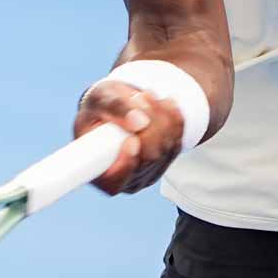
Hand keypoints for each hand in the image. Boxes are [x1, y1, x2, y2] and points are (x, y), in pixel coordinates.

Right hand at [73, 79, 186, 194]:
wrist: (116, 105)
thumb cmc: (101, 106)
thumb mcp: (101, 99)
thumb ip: (116, 107)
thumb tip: (140, 122)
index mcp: (99, 171)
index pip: (113, 183)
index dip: (126, 165)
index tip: (131, 141)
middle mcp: (125, 178)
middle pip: (149, 158)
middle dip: (150, 124)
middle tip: (141, 97)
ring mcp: (148, 172)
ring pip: (166, 148)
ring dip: (161, 116)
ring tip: (148, 95)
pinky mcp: (166, 160)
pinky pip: (178, 141)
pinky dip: (174, 119)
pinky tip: (165, 103)